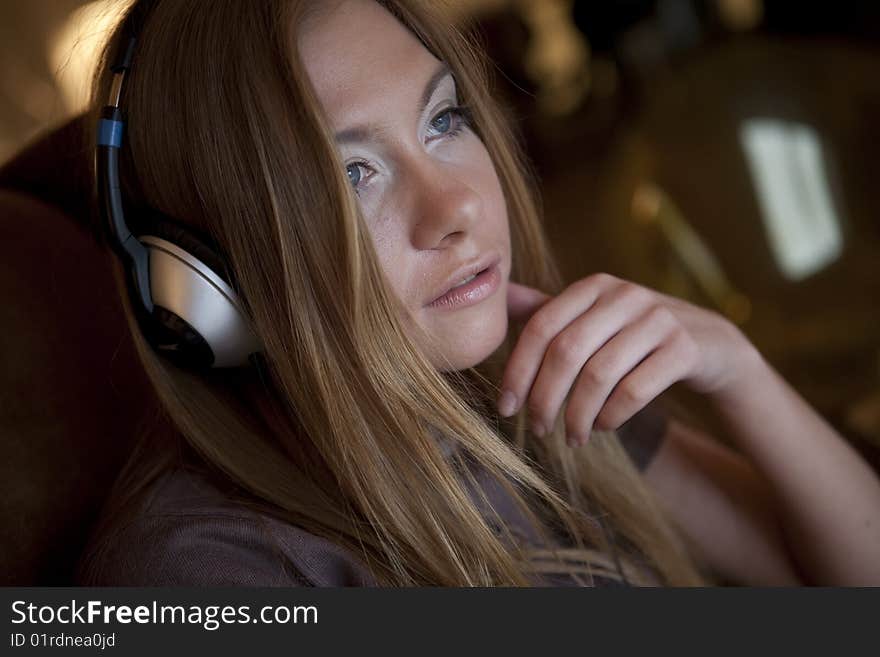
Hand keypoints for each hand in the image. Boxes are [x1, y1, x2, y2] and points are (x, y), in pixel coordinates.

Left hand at [497, 272, 758, 446]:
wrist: (710, 345)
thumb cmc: (635, 336)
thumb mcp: (594, 317)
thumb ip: (548, 310)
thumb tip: (499, 294)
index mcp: (593, 287)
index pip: (541, 327)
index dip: (518, 370)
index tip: (506, 408)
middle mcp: (624, 295)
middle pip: (567, 352)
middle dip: (545, 398)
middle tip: (537, 430)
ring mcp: (658, 319)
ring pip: (599, 375)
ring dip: (578, 415)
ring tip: (571, 437)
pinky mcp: (684, 349)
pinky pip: (634, 390)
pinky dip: (612, 416)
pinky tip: (604, 426)